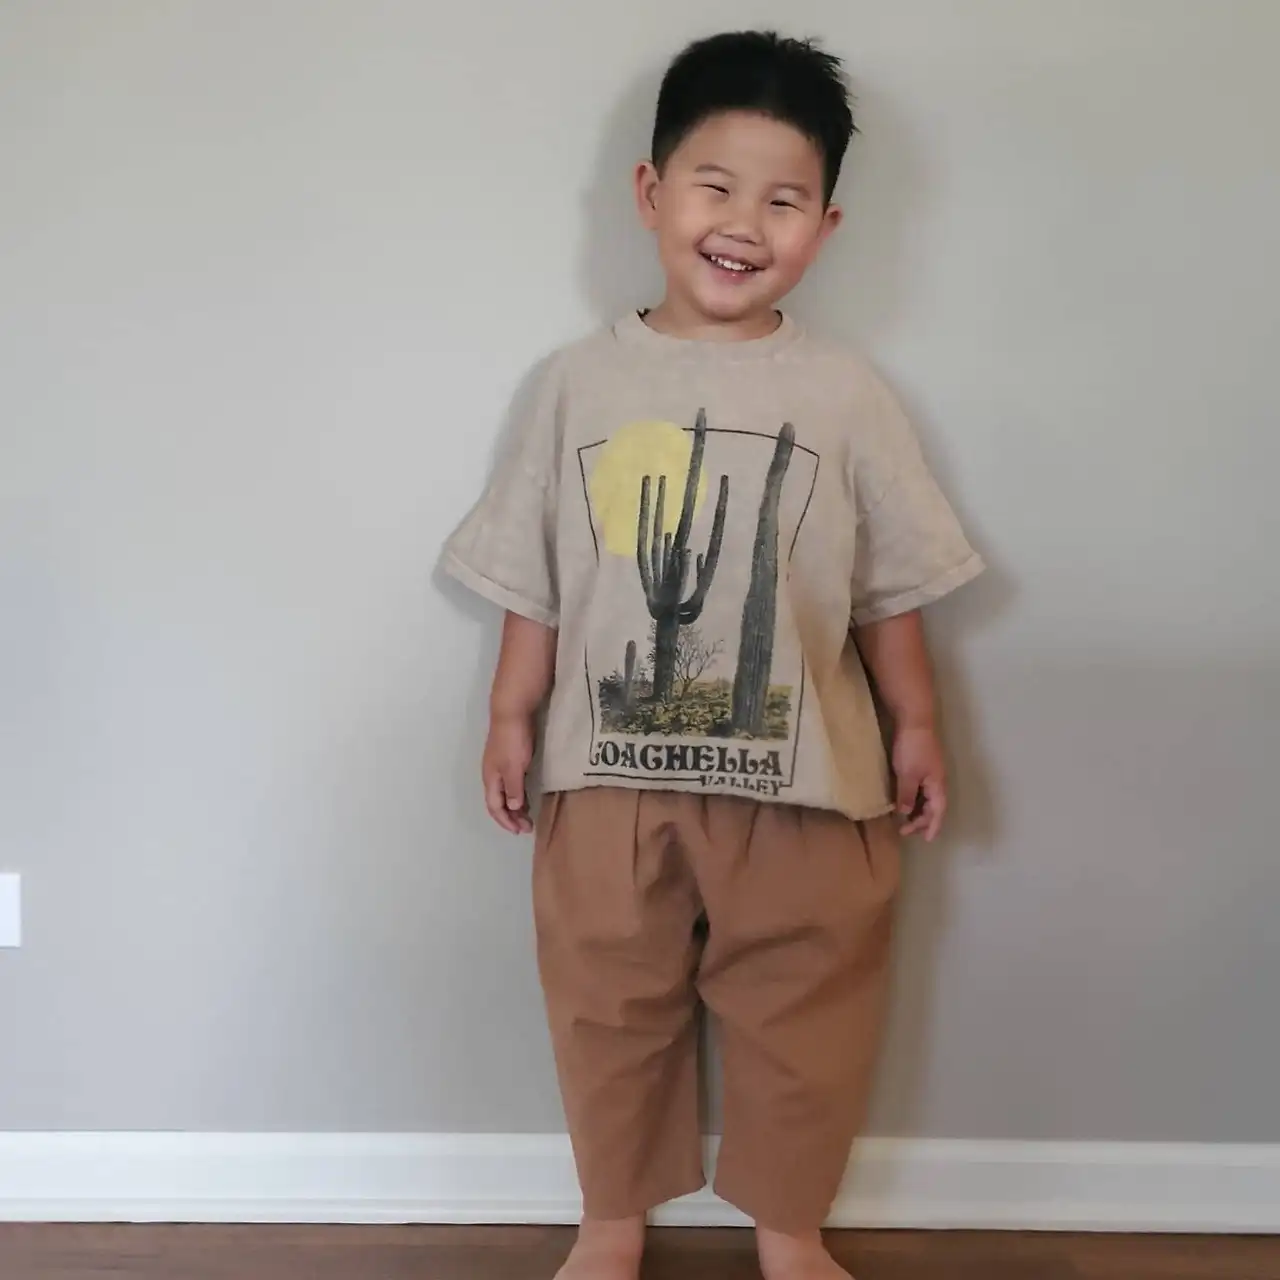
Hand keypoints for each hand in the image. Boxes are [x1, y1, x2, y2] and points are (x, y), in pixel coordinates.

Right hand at [482, 712, 535, 833]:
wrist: (512, 711)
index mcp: (490, 778)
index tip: (520, 831)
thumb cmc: (513, 741)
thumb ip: (513, 789)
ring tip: (528, 816)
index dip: (505, 821)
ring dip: (515, 806)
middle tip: (527, 827)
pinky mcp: (509, 757)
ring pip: (505, 793)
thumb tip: (513, 808)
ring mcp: (499, 765)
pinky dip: (518, 793)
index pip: (494, 807)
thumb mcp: (514, 768)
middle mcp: (492, 774)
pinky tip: (526, 795)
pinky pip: (511, 783)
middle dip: (511, 817)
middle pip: (498, 802)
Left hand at [892, 724, 946, 840]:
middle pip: (933, 807)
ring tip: (903, 820)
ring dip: (917, 811)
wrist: (914, 720)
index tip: (927, 840)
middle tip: (905, 831)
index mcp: (937, 785)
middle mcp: (937, 780)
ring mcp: (930, 772)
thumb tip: (905, 813)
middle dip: (922, 821)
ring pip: (926, 798)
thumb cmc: (913, 748)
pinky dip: (913, 799)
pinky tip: (902, 801)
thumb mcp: (908, 774)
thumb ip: (906, 795)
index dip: (934, 826)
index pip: (938, 811)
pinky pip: (920, 789)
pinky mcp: (921, 765)